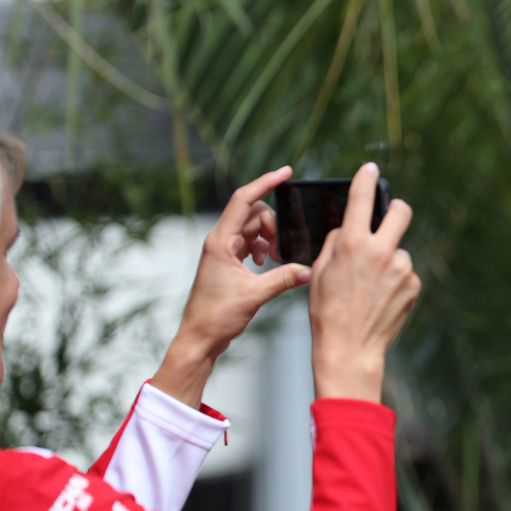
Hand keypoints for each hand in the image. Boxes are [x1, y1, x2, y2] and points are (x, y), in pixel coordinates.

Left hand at [153, 166, 310, 406]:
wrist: (200, 337)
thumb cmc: (216, 316)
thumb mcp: (255, 296)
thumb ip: (283, 278)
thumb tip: (309, 269)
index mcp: (220, 241)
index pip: (244, 199)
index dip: (265, 182)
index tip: (286, 172)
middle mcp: (220, 240)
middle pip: (254, 213)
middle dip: (273, 225)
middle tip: (281, 250)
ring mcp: (224, 250)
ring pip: (254, 228)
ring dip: (269, 238)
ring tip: (273, 261)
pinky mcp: (229, 261)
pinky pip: (251, 242)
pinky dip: (263, 248)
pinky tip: (266, 265)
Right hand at [308, 163, 420, 401]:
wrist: (350, 349)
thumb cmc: (328, 312)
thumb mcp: (321, 271)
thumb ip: (337, 243)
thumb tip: (348, 228)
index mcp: (353, 243)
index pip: (362, 198)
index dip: (366, 178)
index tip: (370, 169)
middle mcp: (381, 251)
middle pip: (401, 211)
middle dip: (395, 209)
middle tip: (389, 216)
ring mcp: (401, 268)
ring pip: (399, 250)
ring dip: (389, 260)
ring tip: (371, 287)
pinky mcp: (413, 285)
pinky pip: (405, 273)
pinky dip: (395, 281)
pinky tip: (380, 298)